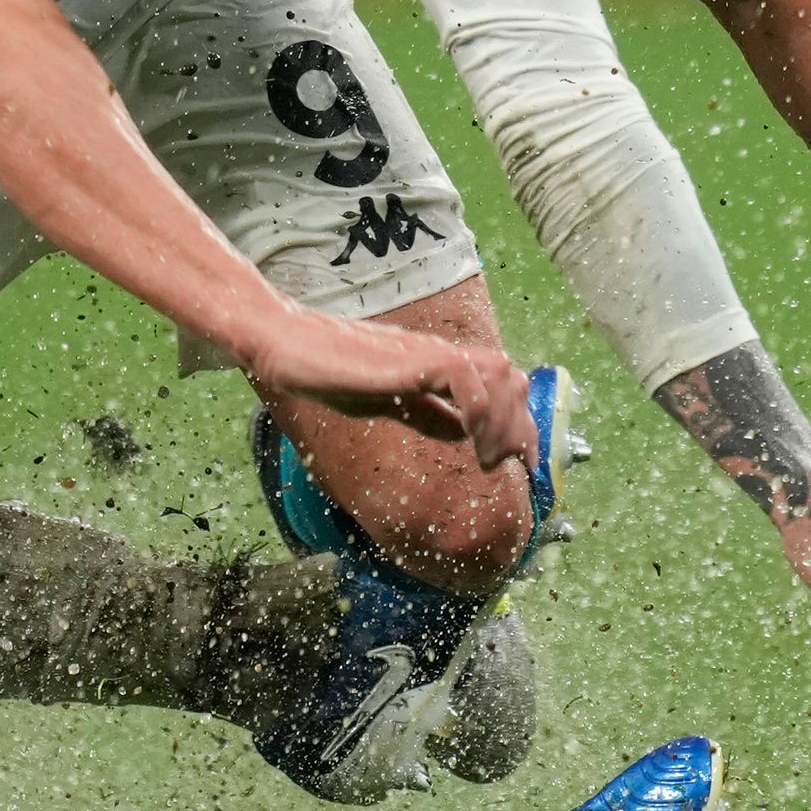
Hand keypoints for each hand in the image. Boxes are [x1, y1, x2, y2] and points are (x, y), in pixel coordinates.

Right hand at [236, 307, 534, 471]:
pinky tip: (469, 442)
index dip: (521, 423)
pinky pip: (465, 377)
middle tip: (509, 466)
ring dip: (504, 421)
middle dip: (521, 426)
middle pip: (511, 377)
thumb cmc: (328, 370)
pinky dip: (479, 410)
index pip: (501, 383)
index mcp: (438, 364)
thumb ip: (426, 414)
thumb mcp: (388, 402)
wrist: (287, 344)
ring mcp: (428, 354)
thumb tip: (463, 431)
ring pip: (499, 373)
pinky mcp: (410, 359)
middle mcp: (442, 354)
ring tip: (488, 459)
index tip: (524, 463)